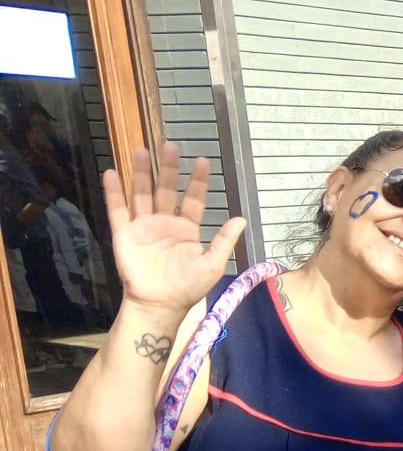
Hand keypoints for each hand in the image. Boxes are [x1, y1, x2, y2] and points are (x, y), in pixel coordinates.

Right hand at [104, 143, 246, 320]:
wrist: (161, 304)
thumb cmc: (188, 287)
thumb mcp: (212, 264)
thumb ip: (224, 241)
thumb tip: (241, 219)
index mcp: (187, 229)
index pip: (193, 199)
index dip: (198, 181)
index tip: (203, 161)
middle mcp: (165, 222)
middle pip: (166, 189)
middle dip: (169, 169)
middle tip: (171, 146)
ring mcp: (144, 226)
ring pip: (142, 193)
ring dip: (141, 173)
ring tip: (142, 151)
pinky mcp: (124, 233)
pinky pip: (118, 209)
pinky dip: (114, 192)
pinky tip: (112, 173)